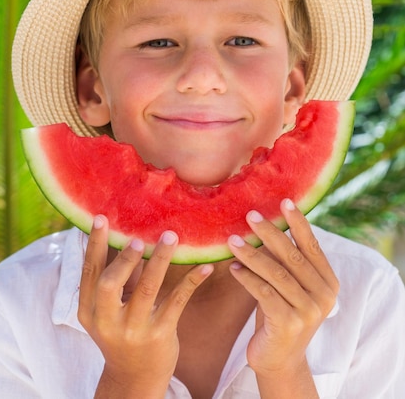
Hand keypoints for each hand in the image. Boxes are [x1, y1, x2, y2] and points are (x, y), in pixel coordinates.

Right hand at [78, 216, 212, 397]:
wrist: (135, 377)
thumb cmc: (122, 331)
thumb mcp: (110, 309)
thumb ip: (119, 276)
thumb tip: (127, 234)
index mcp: (90, 311)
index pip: (89, 273)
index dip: (94, 244)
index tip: (101, 218)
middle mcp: (108, 321)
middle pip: (109, 284)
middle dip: (125, 258)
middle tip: (139, 237)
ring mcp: (134, 329)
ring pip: (148, 289)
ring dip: (159, 260)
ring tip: (171, 237)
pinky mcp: (160, 334)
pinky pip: (177, 301)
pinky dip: (192, 281)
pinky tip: (205, 266)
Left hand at [227, 199, 338, 383]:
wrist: (279, 360)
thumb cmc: (280, 312)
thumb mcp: (288, 285)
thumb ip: (286, 260)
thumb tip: (267, 221)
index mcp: (329, 282)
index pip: (312, 246)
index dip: (299, 222)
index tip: (284, 200)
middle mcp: (324, 296)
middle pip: (293, 256)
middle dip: (270, 233)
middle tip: (250, 215)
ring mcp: (308, 312)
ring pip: (276, 274)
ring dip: (251, 254)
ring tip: (232, 240)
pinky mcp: (288, 324)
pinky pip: (264, 293)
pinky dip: (246, 278)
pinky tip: (233, 268)